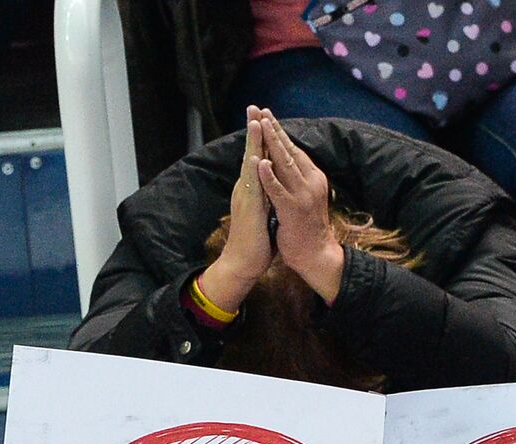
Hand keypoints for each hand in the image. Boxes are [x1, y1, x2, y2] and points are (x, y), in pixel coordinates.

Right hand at [198, 106, 273, 313]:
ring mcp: (246, 198)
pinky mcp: (248, 210)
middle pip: (251, 154)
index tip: (263, 118)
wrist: (242, 264)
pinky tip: (254, 157)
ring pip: (250, 165)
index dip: (261, 138)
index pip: (258, 158)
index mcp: (253, 189)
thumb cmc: (256, 241)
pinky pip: (252, 187)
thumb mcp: (264, 212)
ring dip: (252, 143)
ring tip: (255, 121)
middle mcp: (247, 189)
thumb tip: (273, 185)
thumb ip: (266, 196)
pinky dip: (253, 171)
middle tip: (253, 108)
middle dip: (254, 131)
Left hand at [257, 108, 343, 302]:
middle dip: (274, 129)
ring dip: (272, 143)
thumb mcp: (304, 197)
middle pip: (289, 150)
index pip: (293, 150)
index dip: (279, 132)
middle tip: (261, 110)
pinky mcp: (292, 210)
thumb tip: (286, 163)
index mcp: (312, 178)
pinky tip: (260, 162)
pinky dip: (269, 175)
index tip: (266, 115)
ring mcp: (302, 196)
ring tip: (261, 125)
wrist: (317, 256)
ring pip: (285, 164)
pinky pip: (278, 190)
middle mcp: (310, 182)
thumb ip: (297, 180)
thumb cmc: (306, 228)